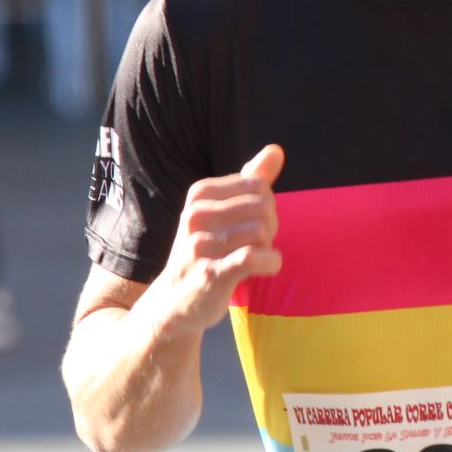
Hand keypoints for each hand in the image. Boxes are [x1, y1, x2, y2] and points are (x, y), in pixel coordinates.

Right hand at [148, 145, 284, 338]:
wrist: (175, 300)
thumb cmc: (206, 250)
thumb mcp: (222, 211)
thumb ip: (251, 179)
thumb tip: (276, 150)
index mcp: (199, 193)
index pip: (259, 186)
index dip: (266, 207)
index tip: (251, 225)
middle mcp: (195, 215)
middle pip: (263, 207)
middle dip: (270, 227)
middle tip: (256, 245)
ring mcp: (199, 244)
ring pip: (261, 232)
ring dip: (268, 248)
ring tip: (253, 259)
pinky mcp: (209, 273)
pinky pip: (254, 257)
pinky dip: (271, 262)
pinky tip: (266, 267)